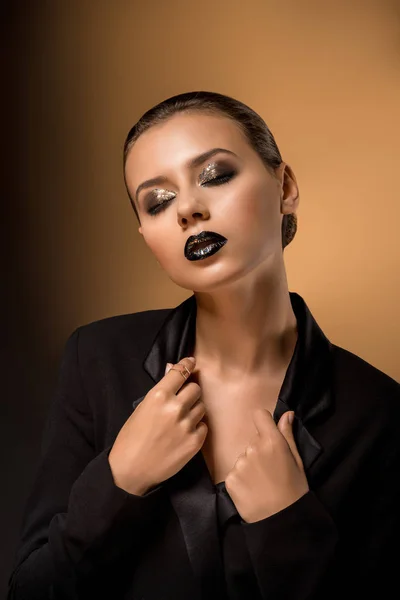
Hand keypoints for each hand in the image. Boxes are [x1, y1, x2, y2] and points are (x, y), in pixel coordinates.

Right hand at [108, 357, 207, 495]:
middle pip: (196, 388)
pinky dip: (196, 427)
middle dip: (190, 391)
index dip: (187, 365)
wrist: (131, 469)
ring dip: (194, 410)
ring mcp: (187, 425)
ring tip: (181, 420)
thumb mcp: (141, 408)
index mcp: (159, 396)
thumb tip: (173, 369)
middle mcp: (175, 408)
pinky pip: (203, 426)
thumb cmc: (131, 437)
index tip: (191, 362)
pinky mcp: (195, 442)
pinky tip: (184, 433)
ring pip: (201, 407)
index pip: (181, 372)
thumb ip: (161, 391)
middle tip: (183, 399)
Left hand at [224, 409, 308, 522]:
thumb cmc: (294, 490)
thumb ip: (288, 435)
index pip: (259, 415)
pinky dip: (241, 480)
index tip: (267, 433)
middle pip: (252, 441)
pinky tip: (252, 491)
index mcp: (273, 442)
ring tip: (262, 484)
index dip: (263, 423)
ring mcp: (240, 464)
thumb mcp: (297, 461)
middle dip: (259, 451)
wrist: (281, 521)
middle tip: (270, 471)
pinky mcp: (230, 479)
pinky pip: (234, 472)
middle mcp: (253, 449)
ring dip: (249, 466)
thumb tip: (286, 414)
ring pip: (243, 457)